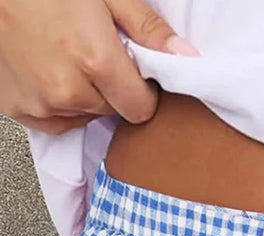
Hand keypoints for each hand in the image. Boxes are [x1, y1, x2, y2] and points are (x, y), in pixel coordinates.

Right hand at [0, 0, 199, 135]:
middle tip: (91, 52)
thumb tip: (186, 57)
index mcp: (95, 61)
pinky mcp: (18, 110)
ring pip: (84, 116)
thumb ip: (147, 28)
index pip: (141, 108)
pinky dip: (55, 101)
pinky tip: (45, 69)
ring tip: (63, 56)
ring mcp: (41, 104)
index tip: (134, 73)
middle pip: (112, 111)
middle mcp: (68, 90)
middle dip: (110, 87)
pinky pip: (54, 120)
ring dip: (82, 94)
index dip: (142, 90)